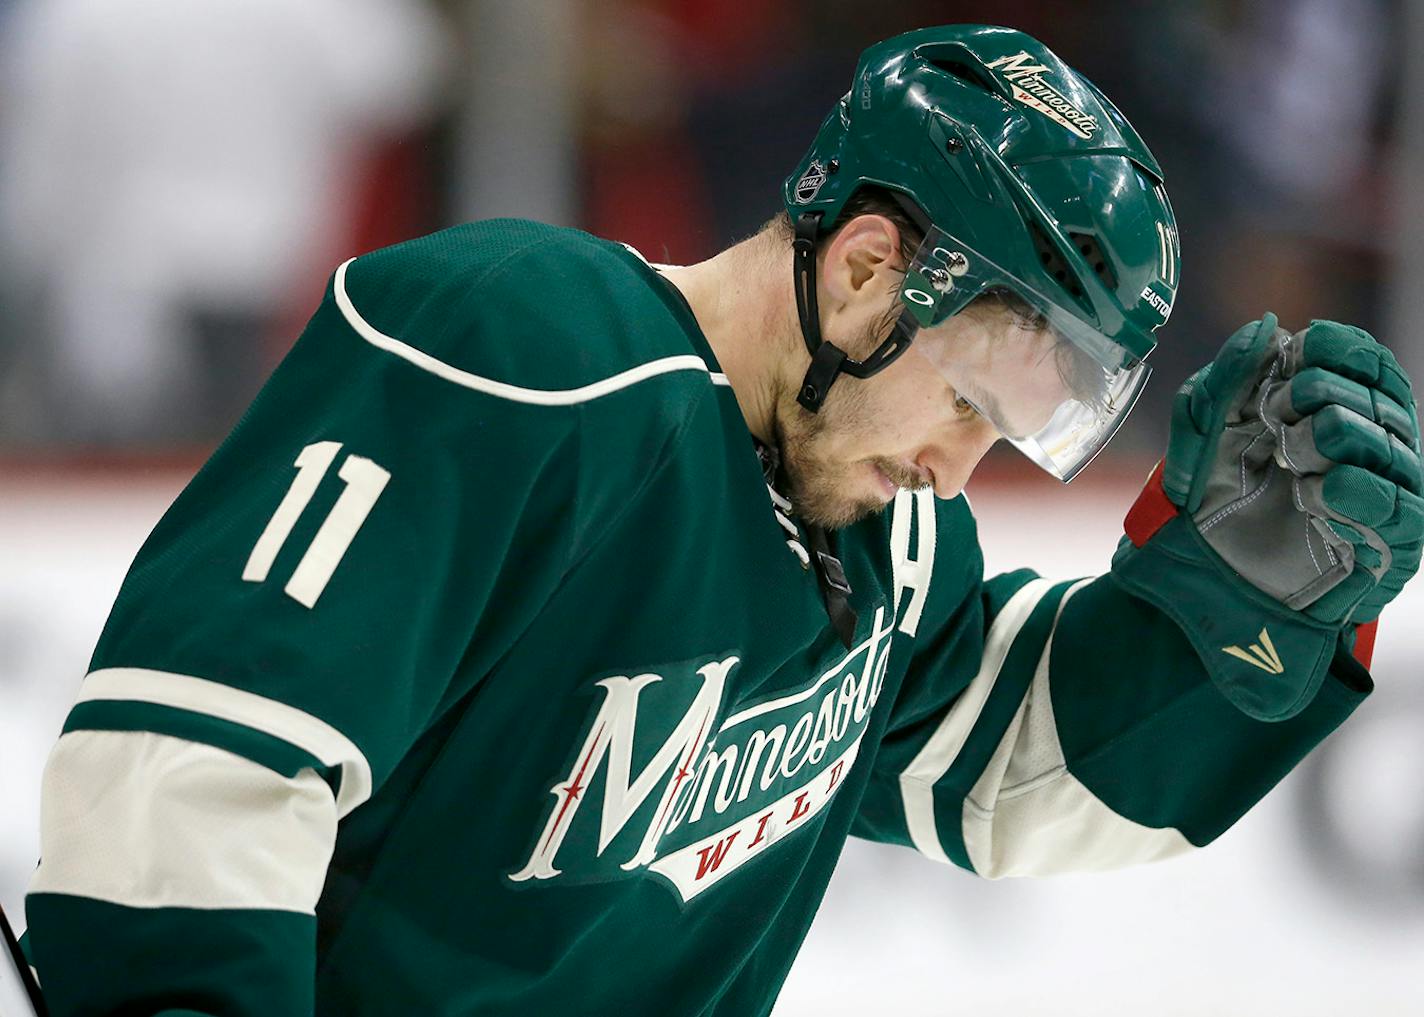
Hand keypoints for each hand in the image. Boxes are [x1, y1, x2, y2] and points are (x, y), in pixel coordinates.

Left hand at [1112, 315, 1422, 720]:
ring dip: (1336, 436)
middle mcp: (1370, 445)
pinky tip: (1322, 488)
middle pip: (1381, 395)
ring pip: (1392, 445)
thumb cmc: (1207, 500)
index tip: (1298, 352)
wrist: (1199, 579)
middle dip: (1325, 393)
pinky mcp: (1391, 545)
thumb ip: (1226, 377)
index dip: (1338, 348)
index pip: (1366, 362)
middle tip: (1279, 414)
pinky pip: (1403, 507)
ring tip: (1291, 452)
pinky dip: (1362, 490)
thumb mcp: (1199, 431)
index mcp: (1334, 409)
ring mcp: (1386, 494)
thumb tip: (1265, 326)